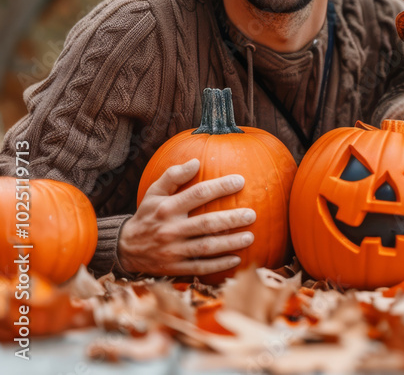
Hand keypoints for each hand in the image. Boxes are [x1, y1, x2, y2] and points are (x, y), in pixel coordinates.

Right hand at [118, 158, 255, 276]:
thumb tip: (196, 162)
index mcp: (167, 208)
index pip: (198, 194)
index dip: (220, 187)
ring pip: (206, 247)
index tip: (241, 181)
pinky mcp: (174, 267)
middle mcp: (170, 229)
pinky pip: (200, 267)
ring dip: (230, 243)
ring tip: (250, 237)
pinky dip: (219, 265)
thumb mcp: (154, 192)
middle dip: (231, 219)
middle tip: (252, 214)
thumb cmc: (147, 214)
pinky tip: (236, 259)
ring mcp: (172, 250)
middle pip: (206, 223)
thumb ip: (173, 175)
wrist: (124, 248)